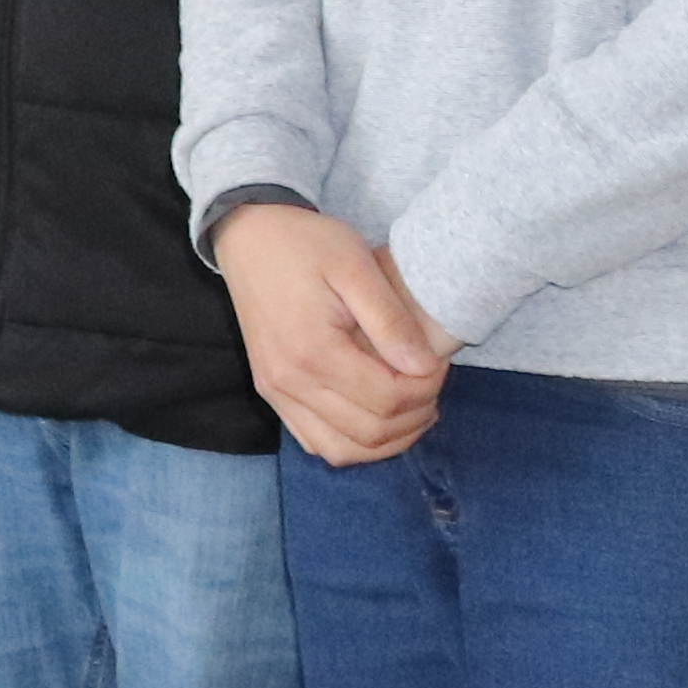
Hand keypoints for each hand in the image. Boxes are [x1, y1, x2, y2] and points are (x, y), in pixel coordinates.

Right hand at [219, 204, 449, 462]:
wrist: (248, 237)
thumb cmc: (305, 244)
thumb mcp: (356, 265)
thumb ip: (391, 320)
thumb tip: (423, 368)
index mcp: (313, 350)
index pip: (387, 400)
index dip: (426, 389)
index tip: (439, 362)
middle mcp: (289, 382)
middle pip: (369, 432)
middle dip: (414, 416)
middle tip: (431, 383)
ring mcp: (276, 392)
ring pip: (342, 450)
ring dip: (387, 441)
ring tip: (412, 408)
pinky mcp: (271, 392)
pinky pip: (315, 442)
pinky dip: (353, 443)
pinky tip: (376, 417)